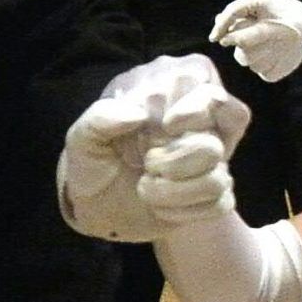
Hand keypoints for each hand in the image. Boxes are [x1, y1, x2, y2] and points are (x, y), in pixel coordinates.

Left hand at [57, 53, 246, 238]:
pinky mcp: (219, 193)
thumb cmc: (95, 161)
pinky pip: (219, 206)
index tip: (167, 126)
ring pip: (217, 179)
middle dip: (174, 159)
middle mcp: (206, 123)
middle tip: (146, 160)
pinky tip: (160, 206)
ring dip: (172, 190)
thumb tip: (138, 113)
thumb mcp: (83, 138)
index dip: (191, 112)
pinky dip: (182, 211)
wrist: (100, 207)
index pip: (209, 93)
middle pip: (215, 144)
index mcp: (178, 89)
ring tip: (146, 186)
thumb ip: (100, 117)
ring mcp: (217, 159)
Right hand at [209, 0, 301, 82]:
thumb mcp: (267, 33)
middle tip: (215, 38)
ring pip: (242, 11)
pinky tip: (236, 33)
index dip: (222, 24)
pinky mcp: (268, 1)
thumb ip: (246, 36)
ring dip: (233, 24)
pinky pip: (250, 12)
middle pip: (236, 9)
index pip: (234, 9)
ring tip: (222, 37)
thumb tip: (225, 40)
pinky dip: (243, 23)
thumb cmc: (294, 29)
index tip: (214, 38)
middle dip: (226, 24)